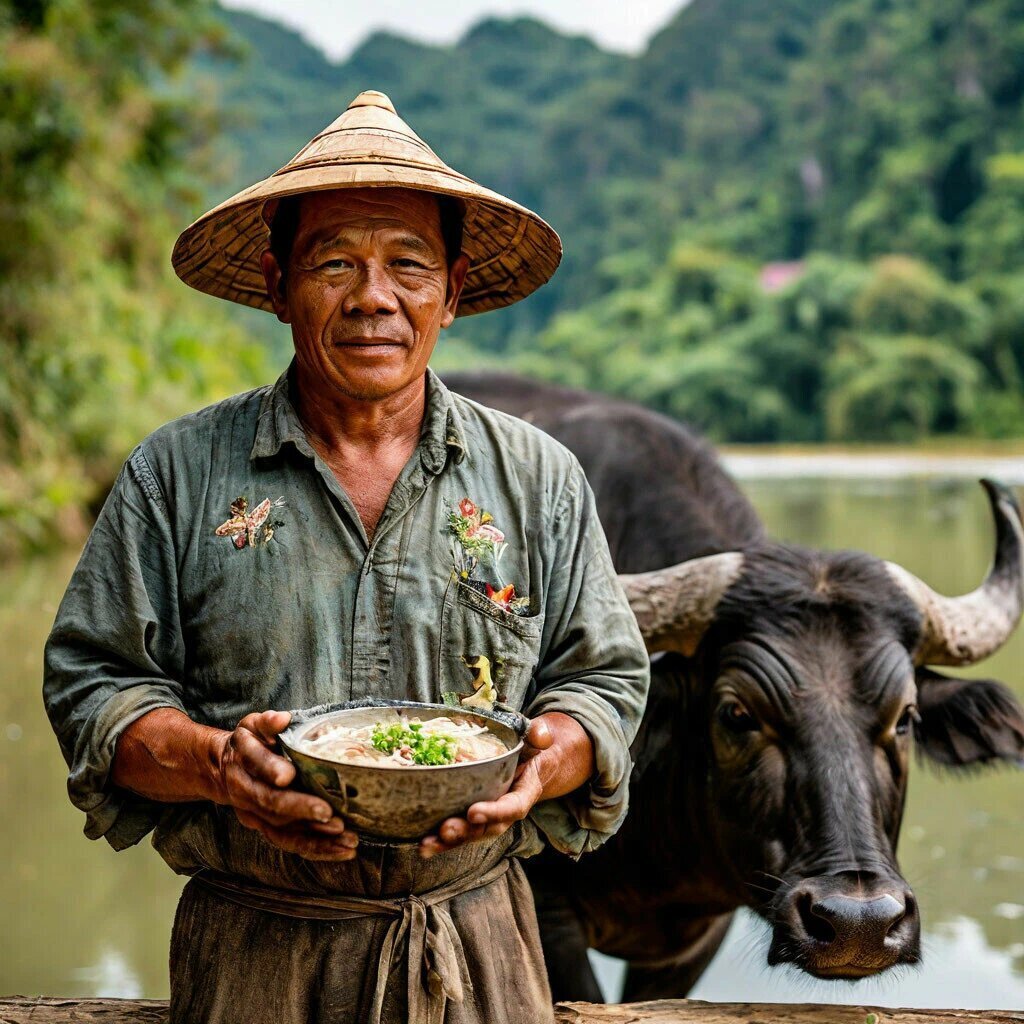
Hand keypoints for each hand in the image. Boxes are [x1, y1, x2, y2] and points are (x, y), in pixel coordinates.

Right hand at [216, 710, 357, 861]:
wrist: (223, 770)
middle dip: (300, 810)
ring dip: (315, 838)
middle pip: (270, 804)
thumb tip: (282, 719)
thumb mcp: (253, 725)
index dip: (270, 769)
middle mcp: (245, 792)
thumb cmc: (248, 742)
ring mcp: (255, 814)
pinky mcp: (268, 828)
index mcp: (241, 761)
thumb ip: (267, 722)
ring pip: (282, 832)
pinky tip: (343, 851)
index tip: (289, 775)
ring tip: (347, 839)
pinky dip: (317, 849)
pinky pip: (291, 843)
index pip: (255, 765)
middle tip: (329, 814)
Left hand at [418, 712, 593, 857]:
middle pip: (487, 828)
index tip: (473, 811)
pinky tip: (422, 845)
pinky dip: (441, 841)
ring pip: (471, 834)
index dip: (494, 812)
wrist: (534, 764)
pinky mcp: (474, 816)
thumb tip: (538, 734)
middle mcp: (506, 810)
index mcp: (525, 792)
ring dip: (448, 842)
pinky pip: (460, 831)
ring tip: (426, 844)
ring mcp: (490, 816)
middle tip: (445, 829)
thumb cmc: (534, 749)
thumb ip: (540, 734)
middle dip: (466, 831)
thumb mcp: (540, 739)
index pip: (513, 807)